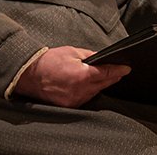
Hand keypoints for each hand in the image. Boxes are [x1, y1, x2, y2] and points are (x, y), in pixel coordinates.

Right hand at [13, 45, 130, 107]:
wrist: (29, 75)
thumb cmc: (49, 61)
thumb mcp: (72, 52)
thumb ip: (90, 56)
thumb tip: (103, 58)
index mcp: (82, 75)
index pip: (107, 73)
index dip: (118, 70)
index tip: (127, 68)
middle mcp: (80, 90)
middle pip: (104, 84)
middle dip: (112, 77)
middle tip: (119, 71)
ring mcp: (75, 100)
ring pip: (96, 92)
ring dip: (101, 84)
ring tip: (104, 76)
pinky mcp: (70, 105)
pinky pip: (86, 97)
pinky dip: (90, 91)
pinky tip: (90, 84)